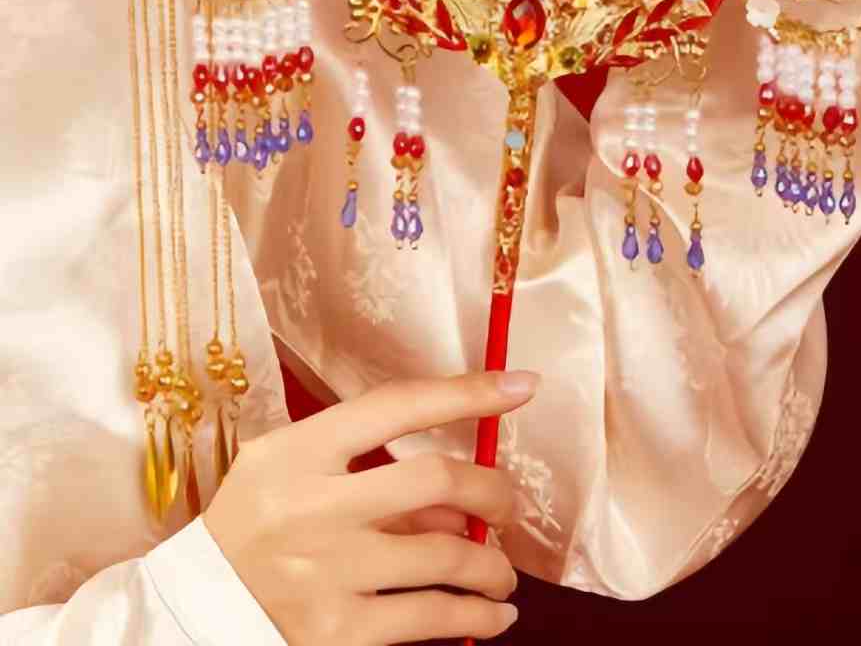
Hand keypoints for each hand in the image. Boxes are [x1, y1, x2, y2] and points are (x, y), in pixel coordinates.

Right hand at [204, 370, 538, 643]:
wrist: (191, 608)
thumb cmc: (257, 522)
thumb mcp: (292, 469)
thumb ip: (370, 468)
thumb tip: (462, 499)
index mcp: (298, 451)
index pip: (398, 405)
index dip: (468, 393)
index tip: (522, 385)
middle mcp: (313, 507)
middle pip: (436, 481)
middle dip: (492, 491)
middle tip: (507, 507)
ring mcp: (326, 572)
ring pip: (445, 557)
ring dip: (491, 564)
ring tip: (503, 570)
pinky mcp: (334, 633)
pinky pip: (428, 618)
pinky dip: (475, 615)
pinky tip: (494, 612)